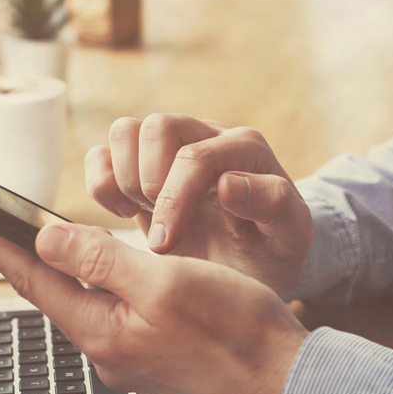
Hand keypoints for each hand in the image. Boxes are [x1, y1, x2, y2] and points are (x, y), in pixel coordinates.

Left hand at [0, 219, 308, 393]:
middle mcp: (107, 350)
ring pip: (84, 303)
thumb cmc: (235, 330)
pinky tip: (105, 272)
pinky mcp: (153, 357)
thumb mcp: (164, 281)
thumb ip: (101, 260)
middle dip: (21, 254)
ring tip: (39, 237)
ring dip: (63, 269)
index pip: (32, 279)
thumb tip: (45, 241)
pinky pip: (113, 313)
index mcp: (102, 331)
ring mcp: (130, 358)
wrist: (282, 379)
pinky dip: (100, 285)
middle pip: (52, 292)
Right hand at [85, 114, 313, 293]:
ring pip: (125, 131)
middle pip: (157, 127)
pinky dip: (102, 182)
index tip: (168, 244)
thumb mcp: (290, 238)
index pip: (196, 155)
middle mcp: (206, 137)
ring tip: (145, 215)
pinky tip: (125, 212)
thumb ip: (273, 205)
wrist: (251, 266)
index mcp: (246, 149)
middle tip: (163, 228)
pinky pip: (103, 153)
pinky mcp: (141, 166)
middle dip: (150, 183)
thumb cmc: (271, 251)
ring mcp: (171, 148)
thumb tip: (228, 183)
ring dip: (125, 179)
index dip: (175, 198)